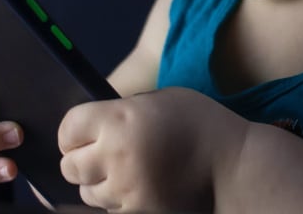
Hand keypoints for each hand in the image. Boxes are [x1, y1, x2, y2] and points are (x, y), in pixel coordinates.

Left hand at [57, 87, 246, 212]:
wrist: (235, 166)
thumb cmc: (200, 124)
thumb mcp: (158, 99)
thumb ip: (121, 111)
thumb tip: (92, 126)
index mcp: (119, 120)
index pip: (67, 128)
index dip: (73, 131)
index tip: (82, 133)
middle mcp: (116, 156)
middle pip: (70, 166)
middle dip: (80, 159)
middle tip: (100, 153)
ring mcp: (126, 191)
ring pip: (87, 193)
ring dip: (98, 182)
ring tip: (124, 171)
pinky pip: (109, 211)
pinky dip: (117, 202)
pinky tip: (138, 188)